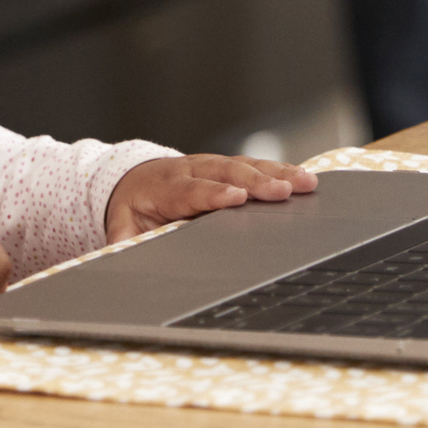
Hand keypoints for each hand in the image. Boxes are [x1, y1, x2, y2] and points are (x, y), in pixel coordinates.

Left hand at [106, 152, 316, 240]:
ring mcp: (212, 166)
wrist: (131, 179)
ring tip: (306, 182)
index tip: (236, 198)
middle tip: (283, 191)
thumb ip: (126, 244)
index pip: (192, 190)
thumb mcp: (122, 227)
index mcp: (165, 187)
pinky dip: (281, 171)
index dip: (214, 194)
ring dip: (277, 173)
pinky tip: (305, 179)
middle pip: (227, 173)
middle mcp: (192, 170)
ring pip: (246, 165)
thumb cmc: (132, 209)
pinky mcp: (227, 168)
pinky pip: (255, 167)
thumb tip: (121, 262)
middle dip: (257, 181)